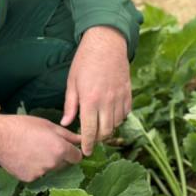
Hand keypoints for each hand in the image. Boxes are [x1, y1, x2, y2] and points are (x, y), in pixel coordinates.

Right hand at [0, 113, 82, 181]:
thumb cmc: (24, 126)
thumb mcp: (49, 126)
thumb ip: (68, 135)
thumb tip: (82, 140)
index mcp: (60, 149)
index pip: (77, 157)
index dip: (72, 152)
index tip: (65, 147)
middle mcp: (53, 164)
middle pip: (64, 164)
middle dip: (59, 157)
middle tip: (44, 145)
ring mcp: (41, 173)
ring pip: (49, 169)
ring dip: (45, 162)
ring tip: (31, 150)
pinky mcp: (29, 179)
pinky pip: (37, 174)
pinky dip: (33, 168)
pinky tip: (24, 157)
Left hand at [62, 26, 130, 155]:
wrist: (106, 43)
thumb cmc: (85, 60)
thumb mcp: (72, 82)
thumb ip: (70, 105)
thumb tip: (67, 123)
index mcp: (90, 100)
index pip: (90, 131)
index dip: (88, 144)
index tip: (86, 152)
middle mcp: (107, 102)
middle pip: (106, 131)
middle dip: (98, 139)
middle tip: (92, 140)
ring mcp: (119, 98)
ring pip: (117, 124)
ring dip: (108, 129)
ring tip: (100, 127)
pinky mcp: (128, 93)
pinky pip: (125, 113)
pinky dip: (118, 118)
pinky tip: (110, 115)